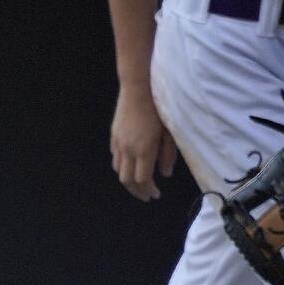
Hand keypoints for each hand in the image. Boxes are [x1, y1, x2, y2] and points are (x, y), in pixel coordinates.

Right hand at [110, 84, 177, 200]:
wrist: (139, 88)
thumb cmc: (160, 108)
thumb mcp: (170, 132)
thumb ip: (167, 155)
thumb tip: (165, 174)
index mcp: (144, 150)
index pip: (142, 179)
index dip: (148, 190)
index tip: (156, 195)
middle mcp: (128, 150)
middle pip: (127, 180)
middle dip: (137, 191)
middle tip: (146, 196)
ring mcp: (118, 143)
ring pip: (118, 170)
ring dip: (128, 181)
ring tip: (138, 184)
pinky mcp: (114, 136)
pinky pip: (115, 158)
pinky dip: (122, 167)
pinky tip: (130, 165)